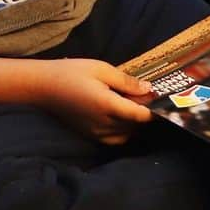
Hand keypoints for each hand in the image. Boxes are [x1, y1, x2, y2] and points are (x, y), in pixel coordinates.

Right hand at [38, 58, 154, 145]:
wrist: (44, 87)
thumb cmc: (73, 72)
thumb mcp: (101, 69)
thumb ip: (126, 81)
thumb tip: (148, 90)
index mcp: (108, 106)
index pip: (140, 116)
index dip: (155, 110)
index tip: (164, 100)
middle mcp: (104, 125)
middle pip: (135, 127)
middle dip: (146, 115)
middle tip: (152, 99)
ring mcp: (96, 133)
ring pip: (126, 136)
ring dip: (136, 125)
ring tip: (137, 107)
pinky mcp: (90, 136)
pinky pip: (114, 139)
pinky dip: (124, 132)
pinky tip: (123, 117)